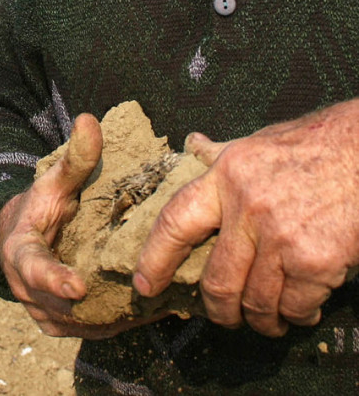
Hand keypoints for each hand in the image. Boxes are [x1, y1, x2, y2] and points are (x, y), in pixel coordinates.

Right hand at [0, 114, 144, 337]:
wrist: (18, 239)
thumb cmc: (39, 207)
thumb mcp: (53, 181)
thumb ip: (74, 159)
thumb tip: (90, 119)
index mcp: (21, 253)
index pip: (33, 269)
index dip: (53, 280)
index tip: (77, 287)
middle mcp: (28, 291)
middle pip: (64, 306)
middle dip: (102, 302)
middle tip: (147, 294)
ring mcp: (44, 314)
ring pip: (83, 323)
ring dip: (119, 315)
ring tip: (161, 303)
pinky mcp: (62, 326)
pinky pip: (94, 330)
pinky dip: (123, 322)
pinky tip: (155, 311)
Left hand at [134, 100, 358, 336]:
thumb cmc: (317, 144)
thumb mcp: (259, 142)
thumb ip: (223, 154)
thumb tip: (194, 145)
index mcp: (225, 177)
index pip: (175, 223)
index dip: (155, 259)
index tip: (145, 284)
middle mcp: (246, 209)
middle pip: (217, 280)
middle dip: (218, 310)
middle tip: (224, 317)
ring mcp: (281, 236)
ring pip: (256, 300)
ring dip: (261, 320)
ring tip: (268, 321)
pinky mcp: (316, 259)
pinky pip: (295, 304)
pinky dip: (297, 316)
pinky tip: (301, 312)